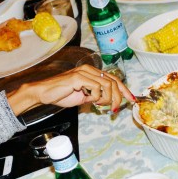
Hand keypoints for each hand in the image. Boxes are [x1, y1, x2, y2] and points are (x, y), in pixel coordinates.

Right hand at [7, 65, 133, 114]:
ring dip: (107, 98)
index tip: (132, 99)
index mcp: (91, 72)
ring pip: (108, 85)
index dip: (124, 90)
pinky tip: (90, 100)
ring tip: (99, 104)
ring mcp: (84, 72)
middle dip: (119, 97)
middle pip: (114, 81)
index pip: (113, 79)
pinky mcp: (78, 77)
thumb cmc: (62, 94)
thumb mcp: (83, 97)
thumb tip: (107, 101)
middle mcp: (89, 69)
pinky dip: (97, 97)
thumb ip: (95, 96)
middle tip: (115, 109)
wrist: (45, 93)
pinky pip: (96, 88)